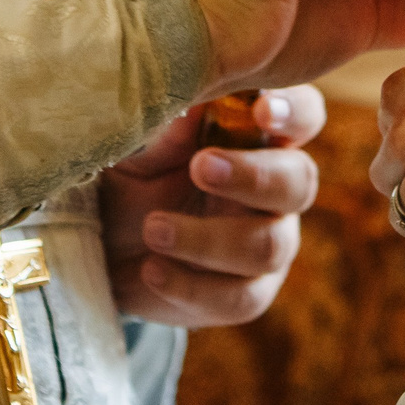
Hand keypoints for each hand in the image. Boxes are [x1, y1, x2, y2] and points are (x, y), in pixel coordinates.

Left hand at [103, 87, 323, 326]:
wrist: (102, 249)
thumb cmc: (130, 179)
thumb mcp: (136, 147)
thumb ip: (167, 129)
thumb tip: (192, 107)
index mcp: (257, 137)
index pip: (303, 115)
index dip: (293, 112)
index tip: (261, 110)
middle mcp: (275, 189)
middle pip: (299, 181)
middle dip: (254, 176)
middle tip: (201, 167)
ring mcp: (268, 243)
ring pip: (270, 245)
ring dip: (209, 239)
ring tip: (154, 227)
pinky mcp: (247, 294)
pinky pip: (239, 297)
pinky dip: (191, 285)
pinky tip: (151, 269)